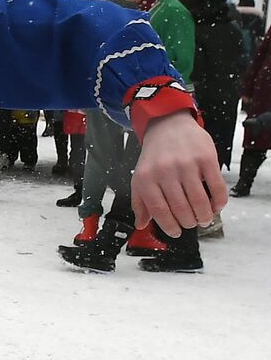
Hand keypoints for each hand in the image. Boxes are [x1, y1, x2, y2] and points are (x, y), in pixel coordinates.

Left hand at [132, 112, 228, 234]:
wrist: (168, 126)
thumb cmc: (154, 157)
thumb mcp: (140, 177)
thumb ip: (140, 202)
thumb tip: (141, 224)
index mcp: (146, 179)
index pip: (159, 210)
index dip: (169, 226)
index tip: (176, 233)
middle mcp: (165, 171)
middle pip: (180, 207)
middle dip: (188, 222)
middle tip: (192, 224)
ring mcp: (186, 164)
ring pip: (199, 200)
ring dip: (204, 215)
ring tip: (204, 219)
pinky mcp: (206, 158)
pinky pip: (216, 185)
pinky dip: (219, 201)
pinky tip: (217, 206)